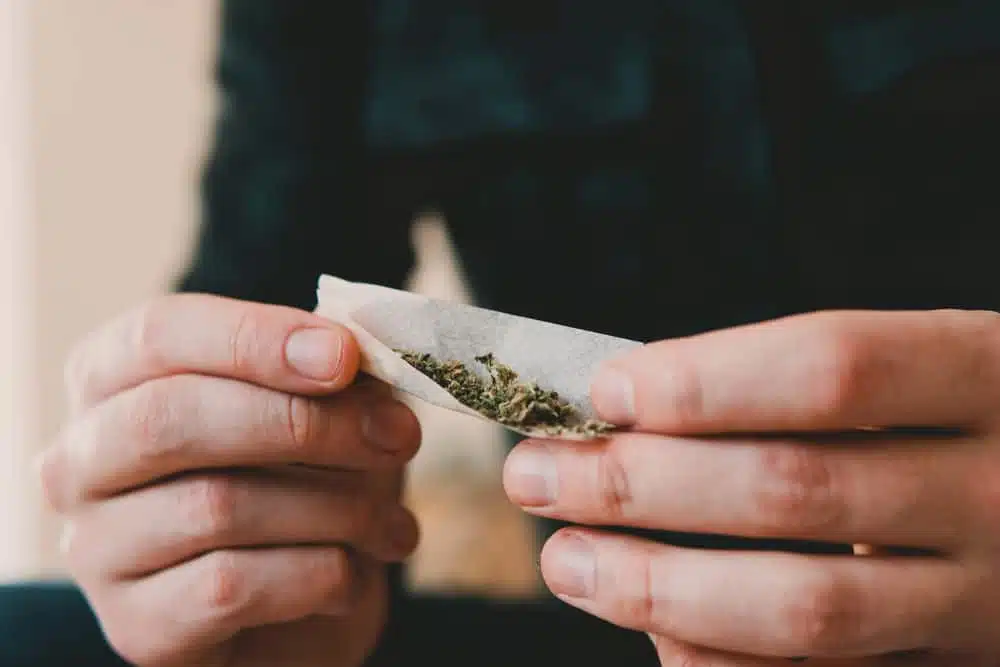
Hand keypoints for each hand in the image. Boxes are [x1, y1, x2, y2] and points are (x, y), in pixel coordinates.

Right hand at [37, 294, 421, 666]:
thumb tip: (352, 352)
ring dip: (337, 508)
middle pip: (173, 417)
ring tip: (395, 523)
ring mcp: (96, 550)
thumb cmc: (301, 486)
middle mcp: (81, 461)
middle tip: (398, 435)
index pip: (159, 334)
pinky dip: (320, 575)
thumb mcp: (322, 412)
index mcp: (113, 381)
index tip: (345, 355)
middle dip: (305, 422)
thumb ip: (328, 375)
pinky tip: (352, 575)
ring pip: (215, 505)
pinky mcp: (135, 628)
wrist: (297, 613)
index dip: (256, 337)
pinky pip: (232, 587)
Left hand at [504, 309, 999, 665]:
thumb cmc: (958, 424)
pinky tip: (651, 629)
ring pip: (803, 605)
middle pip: (794, 488)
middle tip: (535, 475)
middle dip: (639, 483)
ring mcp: (985, 601)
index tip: (603, 393)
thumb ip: (801, 391)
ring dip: (656, 586)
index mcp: (988, 377)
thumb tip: (626, 413)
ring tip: (565, 560)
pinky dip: (715, 660)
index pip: (832, 368)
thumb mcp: (920, 375)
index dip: (703, 381)